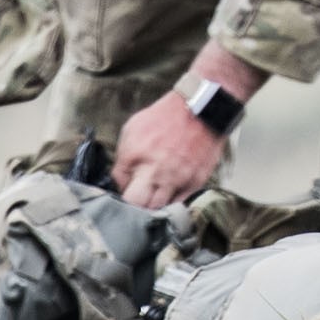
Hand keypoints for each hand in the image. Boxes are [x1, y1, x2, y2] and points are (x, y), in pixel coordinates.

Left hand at [112, 43, 264, 207]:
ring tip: (151, 199)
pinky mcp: (194, 182)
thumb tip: (121, 179)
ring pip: (157, 210)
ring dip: (151, 208)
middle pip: (135, 206)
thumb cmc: (165, 117)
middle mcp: (155, 171)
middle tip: (134, 199)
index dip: (118, 189)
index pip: (118, 187)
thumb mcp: (133, 129)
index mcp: (135, 156)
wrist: (201, 109)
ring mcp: (176, 179)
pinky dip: (170, 202)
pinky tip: (168, 193)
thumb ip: (123, 157)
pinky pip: (178, 204)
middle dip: (131, 205)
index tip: (124, 187)